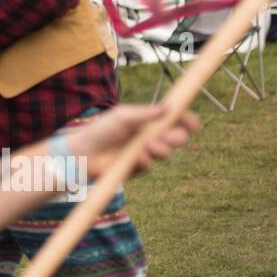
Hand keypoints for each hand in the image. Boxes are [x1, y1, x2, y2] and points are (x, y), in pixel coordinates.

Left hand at [66, 104, 200, 179]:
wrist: (84, 153)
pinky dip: (146, 161)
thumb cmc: (101, 130)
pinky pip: (151, 166)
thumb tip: (169, 107)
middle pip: (177, 137)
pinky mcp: (139, 168)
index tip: (193, 123)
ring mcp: (146, 152)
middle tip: (169, 137)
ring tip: (148, 146)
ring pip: (167, 153)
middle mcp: (151, 135)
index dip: (187, 121)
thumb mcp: (123, 117)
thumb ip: (145, 113)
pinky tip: (138, 158)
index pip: (175, 119)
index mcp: (148, 120)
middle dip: (177, 137)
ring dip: (161, 149)